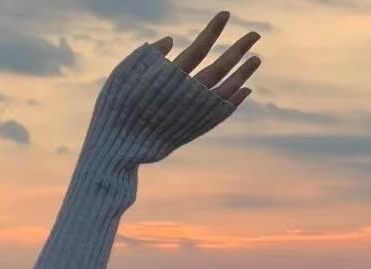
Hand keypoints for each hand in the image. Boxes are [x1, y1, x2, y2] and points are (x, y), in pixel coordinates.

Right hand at [84, 9, 264, 167]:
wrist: (117, 151)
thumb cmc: (114, 110)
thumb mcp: (122, 76)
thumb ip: (145, 56)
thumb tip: (170, 40)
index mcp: (170, 79)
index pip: (198, 48)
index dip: (213, 31)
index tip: (225, 14)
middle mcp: (186, 96)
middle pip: (220, 68)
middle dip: (239, 50)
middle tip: (255, 35)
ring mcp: (192, 115)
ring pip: (225, 91)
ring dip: (243, 74)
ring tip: (256, 59)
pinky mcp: (193, 131)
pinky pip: (220, 114)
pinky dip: (234, 102)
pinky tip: (244, 91)